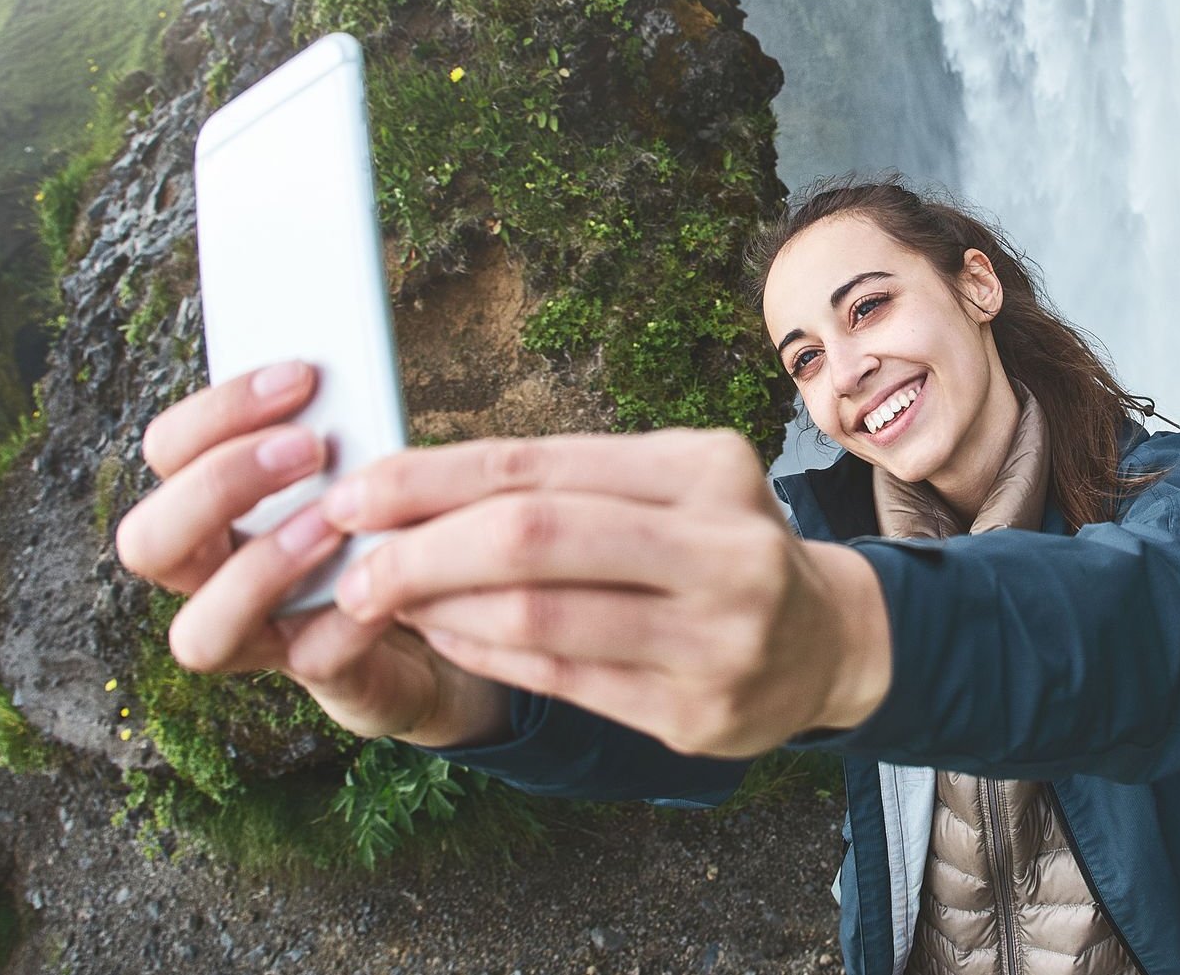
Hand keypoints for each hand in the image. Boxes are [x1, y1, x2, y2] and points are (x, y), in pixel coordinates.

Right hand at [115, 362, 506, 747]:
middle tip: (308, 446)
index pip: (166, 451)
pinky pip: (311, 659)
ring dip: (262, 567)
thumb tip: (344, 367)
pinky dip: (349, 619)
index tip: (299, 375)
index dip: (218, 412)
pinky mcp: (321, 672)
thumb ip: (330, 424)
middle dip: (220, 486)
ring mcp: (255, 634)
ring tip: (335, 521)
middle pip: (147, 542)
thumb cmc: (374, 511)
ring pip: (198, 633)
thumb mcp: (351, 458)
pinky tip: (387, 586)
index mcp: (209, 506)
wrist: (434, 601)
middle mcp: (208, 576)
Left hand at [319, 429, 893, 759]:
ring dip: (440, 610)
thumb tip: (412, 486)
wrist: (827, 642)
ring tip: (387, 602)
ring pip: (538, 618)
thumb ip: (565, 481)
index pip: (537, 465)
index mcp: (706, 469)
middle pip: (533, 537)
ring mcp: (718, 637)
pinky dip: (486, 656)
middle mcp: (724, 547)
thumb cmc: (717, 546)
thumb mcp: (669, 483)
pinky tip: (445, 639)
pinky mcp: (696, 713)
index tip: (353, 493)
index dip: (430, 480)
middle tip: (355, 565)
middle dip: (421, 550)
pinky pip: (561, 681)